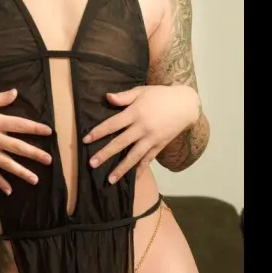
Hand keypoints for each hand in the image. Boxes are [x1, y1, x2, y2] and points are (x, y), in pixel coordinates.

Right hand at [0, 88, 51, 194]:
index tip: (49, 131)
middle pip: (17, 147)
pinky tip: (9, 191)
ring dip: (21, 172)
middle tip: (49, 160)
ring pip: (6, 164)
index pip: (19, 125)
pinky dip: (0, 182)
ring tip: (35, 180)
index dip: (35, 128)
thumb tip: (15, 93)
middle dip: (34, 154)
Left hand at [83, 85, 199, 182]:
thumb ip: (124, 97)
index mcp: (135, 113)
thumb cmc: (161, 95)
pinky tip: (132, 180)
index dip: (99, 132)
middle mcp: (142, 128)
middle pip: (120, 143)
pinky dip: (140, 170)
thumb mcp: (142, 91)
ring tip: (110, 179)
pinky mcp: (159, 146)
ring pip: (134, 156)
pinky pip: (148, 160)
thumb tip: (107, 97)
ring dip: (121, 168)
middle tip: (91, 164)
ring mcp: (151, 139)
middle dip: (105, 154)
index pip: (113, 124)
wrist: (185, 104)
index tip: (86, 140)